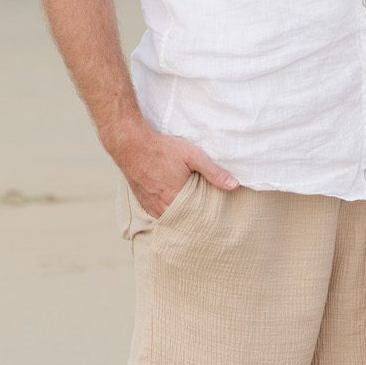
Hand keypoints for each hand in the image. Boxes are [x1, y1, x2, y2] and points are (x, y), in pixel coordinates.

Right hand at [113, 126, 237, 216]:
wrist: (131, 144)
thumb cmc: (162, 148)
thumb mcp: (192, 155)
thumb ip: (213, 172)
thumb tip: (234, 185)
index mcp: (175, 200)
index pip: (197, 219)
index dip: (207, 218)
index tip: (217, 218)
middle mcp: (161, 208)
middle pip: (184, 220)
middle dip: (195, 217)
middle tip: (208, 215)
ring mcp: (150, 206)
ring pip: (171, 217)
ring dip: (181, 214)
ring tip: (193, 209)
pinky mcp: (143, 202)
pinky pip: (160, 213)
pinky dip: (169, 210)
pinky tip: (176, 203)